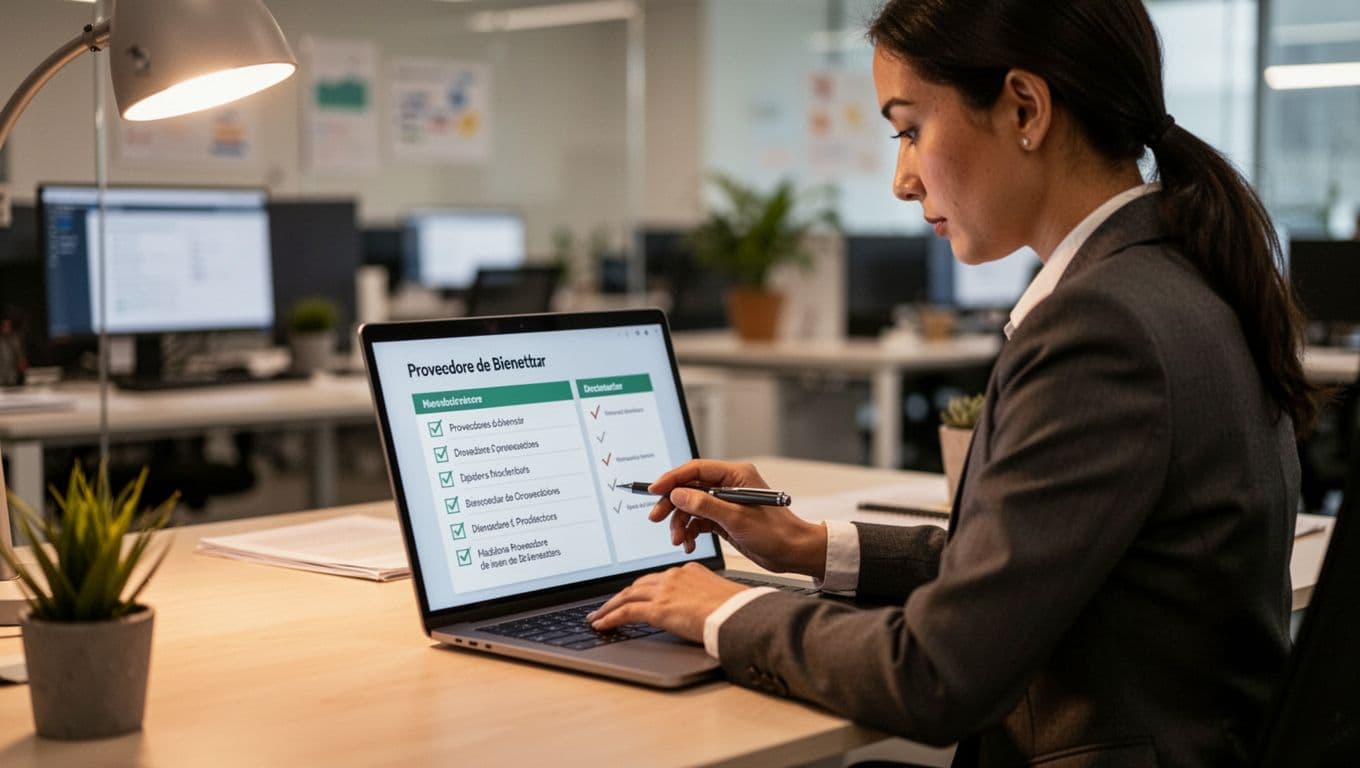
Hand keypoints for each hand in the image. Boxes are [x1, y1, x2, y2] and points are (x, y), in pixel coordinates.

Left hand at [587, 562, 746, 641]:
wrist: (739, 614)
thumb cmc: (737, 609)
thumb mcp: (718, 597)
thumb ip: (702, 599)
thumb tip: (699, 611)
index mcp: (689, 571)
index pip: (656, 579)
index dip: (640, 589)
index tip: (631, 595)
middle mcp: (673, 576)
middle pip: (638, 585)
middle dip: (620, 596)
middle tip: (606, 606)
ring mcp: (664, 591)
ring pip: (627, 596)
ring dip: (609, 607)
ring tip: (597, 617)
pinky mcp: (658, 608)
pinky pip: (626, 612)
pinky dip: (610, 618)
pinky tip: (601, 625)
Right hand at [648, 460, 826, 578]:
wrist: (793, 552)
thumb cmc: (776, 532)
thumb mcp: (737, 519)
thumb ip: (705, 504)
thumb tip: (679, 494)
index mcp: (735, 475)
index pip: (695, 470)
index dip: (672, 479)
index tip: (654, 490)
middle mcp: (728, 485)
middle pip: (689, 488)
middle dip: (672, 504)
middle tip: (656, 518)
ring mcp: (725, 502)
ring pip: (691, 507)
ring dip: (681, 523)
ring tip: (679, 540)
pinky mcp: (724, 518)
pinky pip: (698, 521)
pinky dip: (690, 532)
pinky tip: (689, 544)